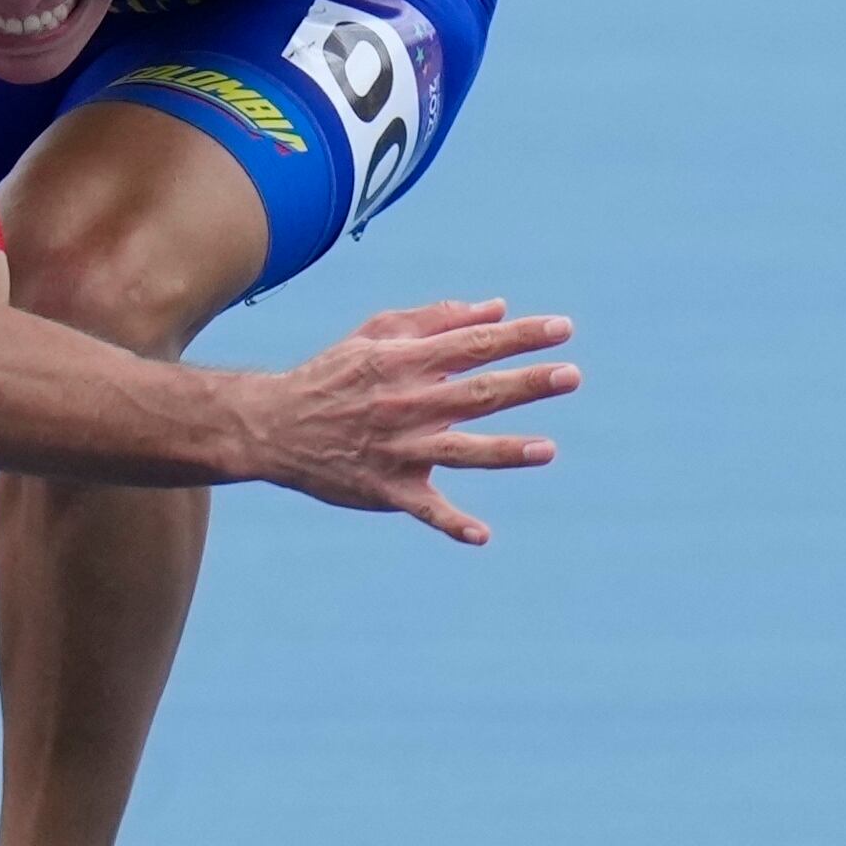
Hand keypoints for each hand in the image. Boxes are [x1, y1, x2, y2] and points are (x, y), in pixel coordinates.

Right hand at [250, 300, 579, 544]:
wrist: (273, 426)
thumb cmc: (333, 374)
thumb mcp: (376, 334)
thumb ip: (438, 319)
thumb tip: (497, 308)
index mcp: (404, 363)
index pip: (472, 345)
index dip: (519, 336)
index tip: (562, 329)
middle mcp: (405, 405)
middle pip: (476, 394)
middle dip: (526, 385)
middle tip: (571, 376)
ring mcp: (397, 450)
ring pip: (460, 451)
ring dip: (504, 451)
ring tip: (547, 450)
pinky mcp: (387, 489)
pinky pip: (424, 509)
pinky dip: (451, 524)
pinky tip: (482, 536)